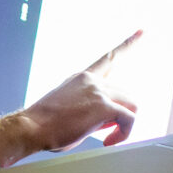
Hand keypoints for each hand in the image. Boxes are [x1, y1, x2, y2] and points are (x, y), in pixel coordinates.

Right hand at [0, 33, 140, 165]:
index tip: (142, 31)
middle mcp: (91, 80)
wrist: (30, 128)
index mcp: (81, 77)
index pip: (109, 58)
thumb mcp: (69, 109)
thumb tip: (107, 122)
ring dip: (124, 124)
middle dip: (121, 114)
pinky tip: (109, 141)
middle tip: (107, 132)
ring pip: (132, 105)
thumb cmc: (44, 126)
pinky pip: (129, 119)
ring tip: (108, 138)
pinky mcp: (103, 107)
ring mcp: (98, 91)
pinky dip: (124, 133)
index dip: (128, 44)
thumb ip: (90, 110)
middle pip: (126, 93)